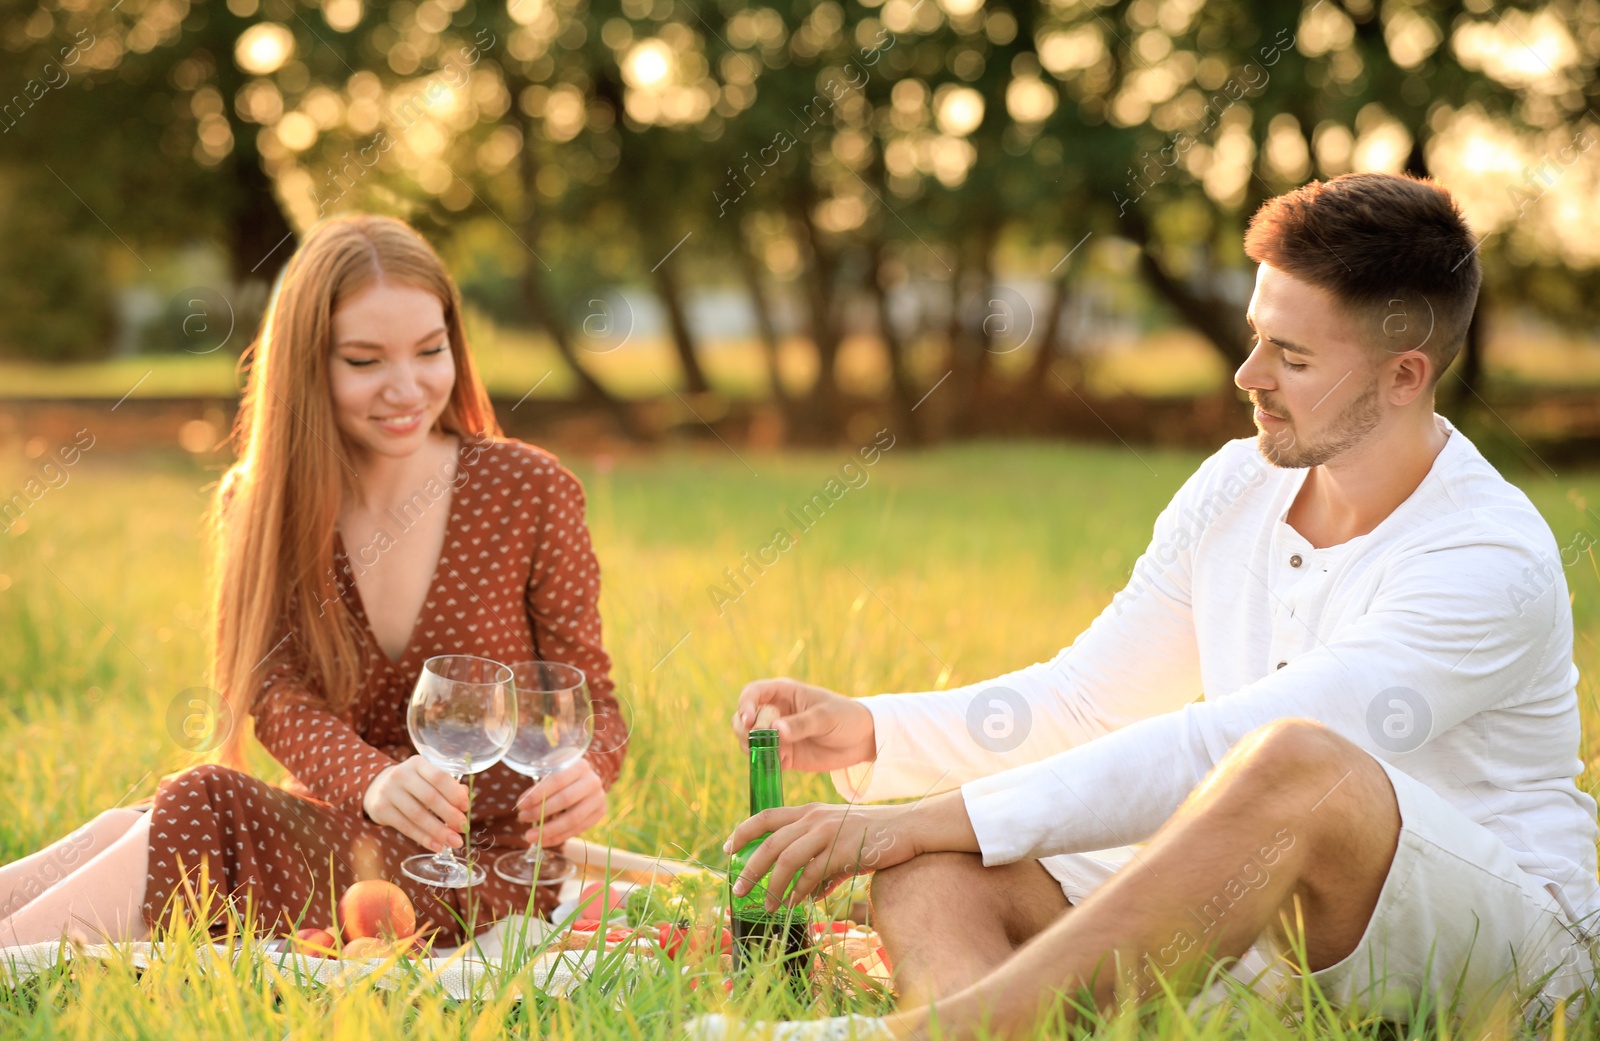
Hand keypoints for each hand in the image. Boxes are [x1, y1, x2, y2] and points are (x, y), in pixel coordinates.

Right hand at [362, 755, 468, 851]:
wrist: (377, 788)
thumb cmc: (412, 784)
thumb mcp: (427, 778)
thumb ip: (447, 786)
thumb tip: (466, 797)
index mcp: (418, 763)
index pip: (439, 777)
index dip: (454, 793)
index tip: (466, 807)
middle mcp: (401, 775)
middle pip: (430, 797)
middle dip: (449, 815)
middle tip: (464, 828)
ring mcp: (389, 792)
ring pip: (417, 815)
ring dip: (439, 831)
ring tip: (454, 842)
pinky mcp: (381, 810)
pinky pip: (406, 827)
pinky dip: (424, 838)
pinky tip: (437, 846)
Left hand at [515, 758, 606, 847]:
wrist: (586, 781)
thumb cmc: (564, 778)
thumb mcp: (554, 774)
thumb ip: (541, 787)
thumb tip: (523, 806)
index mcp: (580, 766)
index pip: (557, 780)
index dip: (538, 794)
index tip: (520, 805)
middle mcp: (593, 781)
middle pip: (565, 799)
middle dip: (541, 811)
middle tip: (522, 818)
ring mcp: (599, 798)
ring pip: (573, 819)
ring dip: (549, 830)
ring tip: (530, 836)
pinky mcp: (600, 813)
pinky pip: (578, 830)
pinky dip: (558, 837)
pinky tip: (543, 841)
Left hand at [721, 792, 978, 910]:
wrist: (910, 827)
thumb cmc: (876, 835)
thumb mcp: (841, 840)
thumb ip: (820, 864)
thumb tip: (806, 895)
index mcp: (810, 811)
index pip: (766, 816)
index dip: (742, 831)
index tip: (727, 849)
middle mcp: (815, 817)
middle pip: (769, 842)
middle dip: (750, 868)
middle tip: (739, 889)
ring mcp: (828, 832)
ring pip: (786, 859)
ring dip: (773, 886)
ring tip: (768, 906)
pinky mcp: (842, 849)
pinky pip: (812, 874)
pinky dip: (800, 892)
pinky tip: (797, 904)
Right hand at [731, 677, 875, 772]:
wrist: (862, 740)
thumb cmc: (846, 717)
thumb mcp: (826, 717)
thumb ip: (802, 724)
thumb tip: (775, 730)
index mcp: (784, 693)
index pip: (753, 693)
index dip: (745, 705)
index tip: (749, 720)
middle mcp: (775, 712)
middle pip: (743, 718)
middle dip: (744, 730)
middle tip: (757, 741)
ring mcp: (777, 734)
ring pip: (749, 740)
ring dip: (751, 748)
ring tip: (771, 753)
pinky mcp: (783, 754)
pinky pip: (763, 759)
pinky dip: (764, 763)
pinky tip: (781, 764)